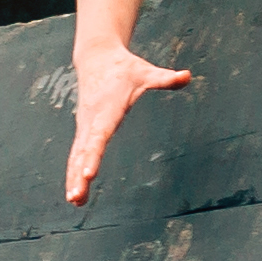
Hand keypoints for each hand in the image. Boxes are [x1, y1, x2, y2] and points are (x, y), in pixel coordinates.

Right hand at [64, 40, 193, 203]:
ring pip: (77, 156)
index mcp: (106, 110)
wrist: (96, 58)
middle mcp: (91, 121)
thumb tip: (188, 76)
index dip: (93, 156)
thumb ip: (165, 78)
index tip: (88, 174)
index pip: (98, 137)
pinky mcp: (84, 130)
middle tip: (76, 197)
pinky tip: (76, 192)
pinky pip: (76, 154)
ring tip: (75, 202)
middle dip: (78, 175)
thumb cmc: (124, 68)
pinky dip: (73, 172)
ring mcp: (85, 127)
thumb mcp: (146, 72)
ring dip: (74, 179)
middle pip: (83, 152)